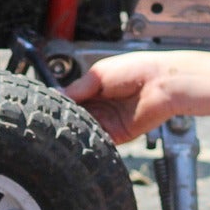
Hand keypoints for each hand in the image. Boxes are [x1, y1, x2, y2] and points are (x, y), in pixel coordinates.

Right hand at [64, 51, 187, 142]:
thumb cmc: (136, 70)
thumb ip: (78, 87)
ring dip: (76, 129)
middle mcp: (101, 105)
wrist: (162, 83)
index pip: (72, 99)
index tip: (47, 107)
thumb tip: (57, 94)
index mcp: (96, 88)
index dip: (61, 104)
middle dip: (66, 118)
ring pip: (84, 129)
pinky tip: (80, 135)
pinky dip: (89, 139)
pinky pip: (99, 139)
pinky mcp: (118, 134)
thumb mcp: (99, 74)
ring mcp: (109, 120)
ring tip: (65, 126)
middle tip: (53, 119)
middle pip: (76, 116)